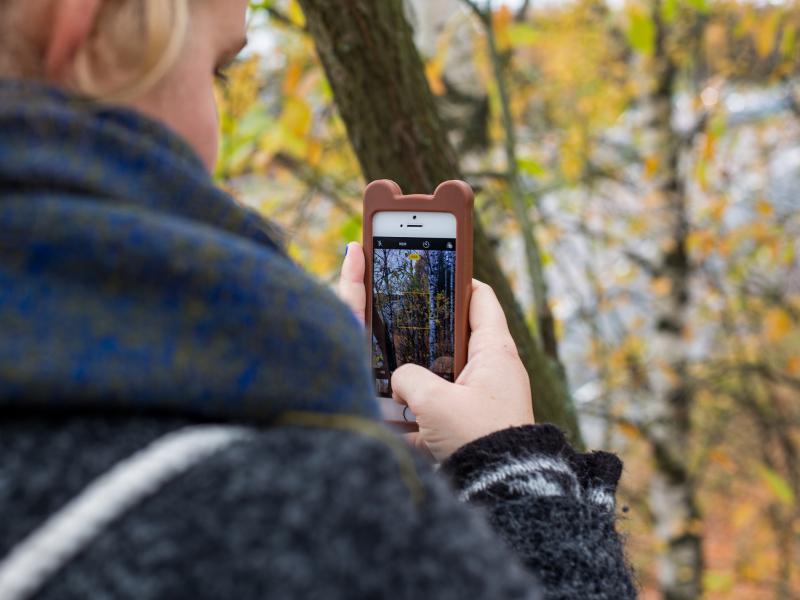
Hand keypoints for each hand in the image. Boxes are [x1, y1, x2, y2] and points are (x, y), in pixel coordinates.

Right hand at [336, 243, 533, 461]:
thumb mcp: (435, 403)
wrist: (504, 491)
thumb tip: (398, 380)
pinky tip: (392, 410)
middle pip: (454, 335)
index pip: (480, 297)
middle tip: (395, 317)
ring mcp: (480, 399)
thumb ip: (407, 379)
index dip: (456, 278)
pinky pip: (438, 406)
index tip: (430, 268)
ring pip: (441, 372)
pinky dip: (418, 407)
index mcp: (495, 352)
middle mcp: (491, 371)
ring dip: (417, 372)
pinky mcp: (468, 425)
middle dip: (423, 329)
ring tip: (386, 362)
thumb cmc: (480, 439)